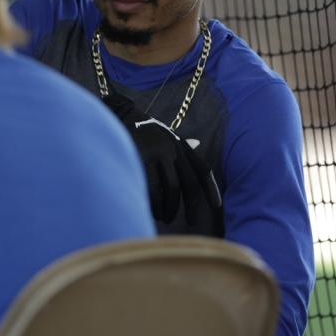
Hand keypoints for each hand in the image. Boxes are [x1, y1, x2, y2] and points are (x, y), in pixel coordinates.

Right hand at [102, 93, 222, 231]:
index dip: (211, 188)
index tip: (217, 206)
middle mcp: (173, 148)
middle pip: (189, 183)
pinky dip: (154, 205)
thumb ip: (179, 143)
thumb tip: (198, 143)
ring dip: (170, 208)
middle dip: (192, 206)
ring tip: (165, 217)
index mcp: (179, 144)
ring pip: (171, 189)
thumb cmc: (140, 127)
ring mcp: (158, 153)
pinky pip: (152, 189)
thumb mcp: (163, 131)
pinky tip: (153, 211)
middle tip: (191, 221)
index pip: (202, 169)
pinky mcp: (142, 159)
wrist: (117, 115)